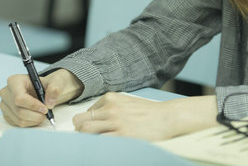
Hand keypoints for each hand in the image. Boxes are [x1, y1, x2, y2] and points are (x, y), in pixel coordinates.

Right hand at [0, 69, 83, 126]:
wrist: (42, 90)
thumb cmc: (45, 84)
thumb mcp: (55, 82)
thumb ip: (55, 89)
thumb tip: (50, 103)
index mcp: (14, 81)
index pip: (19, 98)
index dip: (33, 105)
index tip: (45, 108)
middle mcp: (6, 92)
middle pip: (19, 111)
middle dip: (35, 115)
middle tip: (46, 113)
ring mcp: (4, 105)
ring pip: (19, 119)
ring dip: (34, 120)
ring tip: (42, 114)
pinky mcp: (7, 115)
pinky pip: (18, 124)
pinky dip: (30, 123)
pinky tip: (36, 116)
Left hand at [72, 92, 217, 140]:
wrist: (168, 116)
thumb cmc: (149, 112)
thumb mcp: (128, 102)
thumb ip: (112, 107)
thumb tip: (96, 118)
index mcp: (111, 98)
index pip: (87, 112)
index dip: (86, 124)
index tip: (90, 130)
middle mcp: (110, 108)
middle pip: (81, 121)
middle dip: (80, 131)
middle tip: (86, 139)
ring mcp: (116, 122)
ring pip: (85, 130)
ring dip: (85, 139)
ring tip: (93, 144)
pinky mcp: (122, 135)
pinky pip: (100, 141)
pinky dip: (97, 145)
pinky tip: (103, 148)